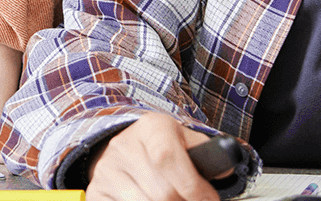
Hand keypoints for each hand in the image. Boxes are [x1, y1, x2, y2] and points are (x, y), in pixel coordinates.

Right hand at [86, 115, 224, 200]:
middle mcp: (123, 146)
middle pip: (161, 193)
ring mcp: (107, 171)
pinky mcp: (97, 193)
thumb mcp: (186, 141)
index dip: (194, 188)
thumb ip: (208, 154)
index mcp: (151, 128)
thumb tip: (224, 169)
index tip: (209, 200)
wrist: (126, 148)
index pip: (167, 158)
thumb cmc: (164, 148)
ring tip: (175, 200)